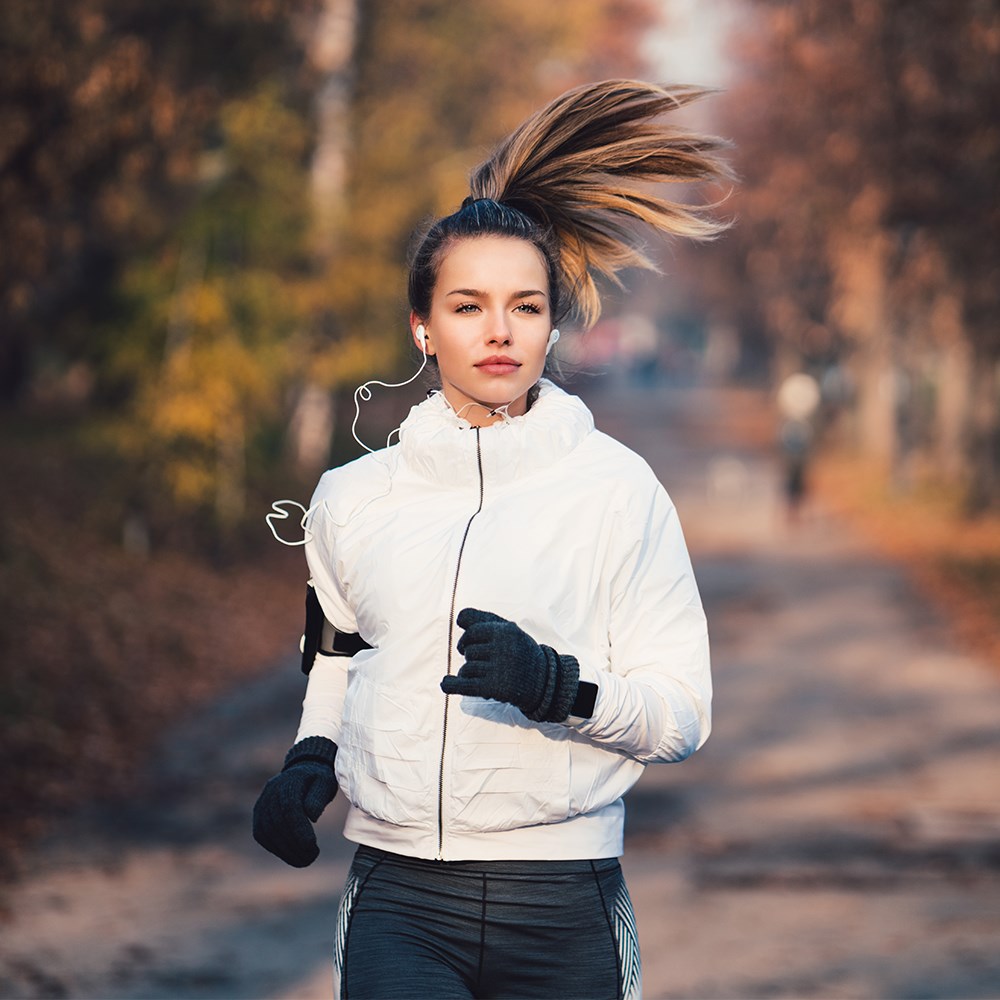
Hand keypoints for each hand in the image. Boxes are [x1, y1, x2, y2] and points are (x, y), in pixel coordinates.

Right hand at [252, 736, 337, 867]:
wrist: (302, 771)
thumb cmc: (318, 780)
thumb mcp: (325, 783)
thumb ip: (318, 797)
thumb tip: (311, 816)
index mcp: (289, 782)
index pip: (290, 809)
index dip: (299, 830)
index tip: (313, 846)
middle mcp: (270, 792)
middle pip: (278, 823)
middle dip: (294, 845)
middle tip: (311, 857)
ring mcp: (261, 804)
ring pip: (267, 833)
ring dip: (285, 851)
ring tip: (304, 860)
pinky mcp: (258, 815)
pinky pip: (262, 835)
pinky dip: (276, 848)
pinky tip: (292, 855)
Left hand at [441, 608, 579, 722]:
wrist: (543, 681)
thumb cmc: (519, 651)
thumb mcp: (507, 630)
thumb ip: (483, 620)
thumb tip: (459, 619)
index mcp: (506, 630)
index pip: (471, 629)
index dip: (466, 638)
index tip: (467, 646)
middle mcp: (503, 648)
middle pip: (468, 650)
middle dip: (472, 657)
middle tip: (487, 663)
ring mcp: (499, 669)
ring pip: (466, 668)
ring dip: (469, 673)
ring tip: (486, 676)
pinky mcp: (495, 688)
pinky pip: (464, 685)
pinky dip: (451, 685)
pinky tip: (445, 683)